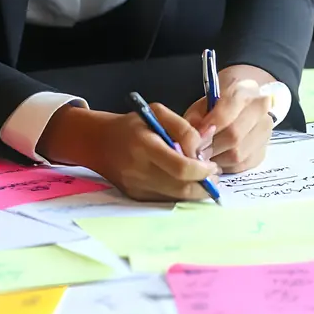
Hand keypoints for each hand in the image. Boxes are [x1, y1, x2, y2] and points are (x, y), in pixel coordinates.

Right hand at [39, 103, 218, 201]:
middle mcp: (139, 170)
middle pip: (181, 188)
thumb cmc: (132, 125)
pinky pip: (166, 200)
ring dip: (196, 192)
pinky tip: (186, 182)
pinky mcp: (136, 197)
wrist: (99, 142)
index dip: (202, 170)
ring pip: (176, 198)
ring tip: (204, 179)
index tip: (212, 165)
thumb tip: (202, 147)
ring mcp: (136, 187)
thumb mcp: (156, 112)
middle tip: (214, 175)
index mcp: (144, 146)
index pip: (181, 168)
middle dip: (204, 185)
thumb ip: (183, 128)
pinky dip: (180, 193)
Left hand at [184, 65, 273, 172]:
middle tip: (195, 152)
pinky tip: (216, 160)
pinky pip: (242, 165)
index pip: (226, 112)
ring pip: (238, 154)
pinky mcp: (263, 150)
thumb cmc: (218, 102)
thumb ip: (196, 119)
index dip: (208, 128)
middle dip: (211, 147)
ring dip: (217, 159)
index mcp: (244, 90)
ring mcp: (265, 130)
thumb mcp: (203, 103)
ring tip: (203, 156)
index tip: (194, 137)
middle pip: (234, 136)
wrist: (242, 102)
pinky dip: (226, 166)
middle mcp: (260, 109)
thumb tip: (192, 141)